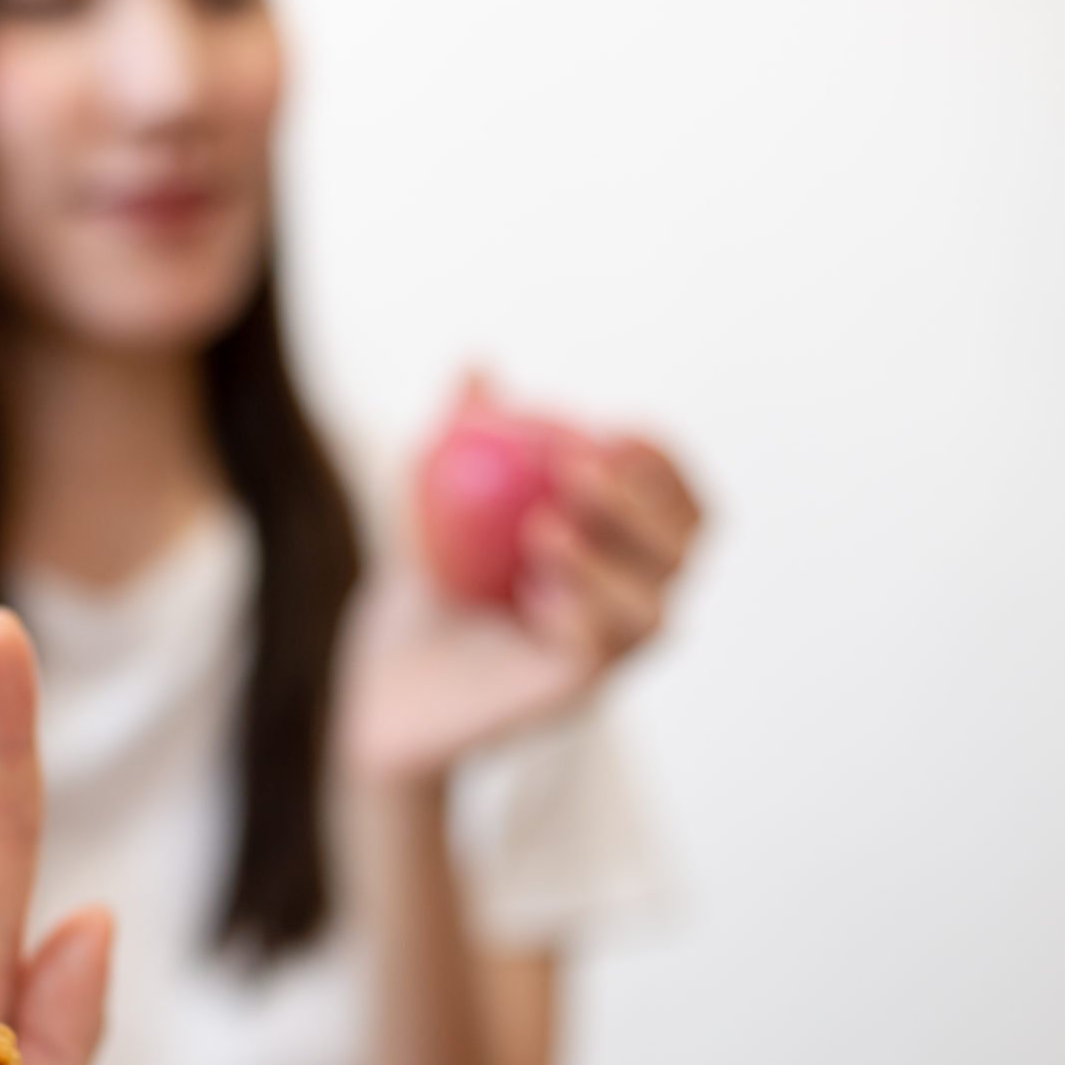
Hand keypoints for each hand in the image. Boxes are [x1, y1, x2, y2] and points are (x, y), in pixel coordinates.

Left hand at [342, 432, 702, 779]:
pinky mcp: (568, 697)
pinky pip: (597, 659)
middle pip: (684, 553)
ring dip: (608, 563)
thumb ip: (457, 435)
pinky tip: (531, 595)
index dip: (666, 467)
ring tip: (542, 530)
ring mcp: (605, 658)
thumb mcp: (430, 499)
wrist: (381, 679)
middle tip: (580, 468)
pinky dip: (576, 618)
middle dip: (645, 503)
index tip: (618, 429)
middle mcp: (629, 603)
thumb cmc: (425, 585)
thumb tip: (474, 366)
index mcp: (623, 550)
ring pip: (653, 613)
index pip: (681, 506)